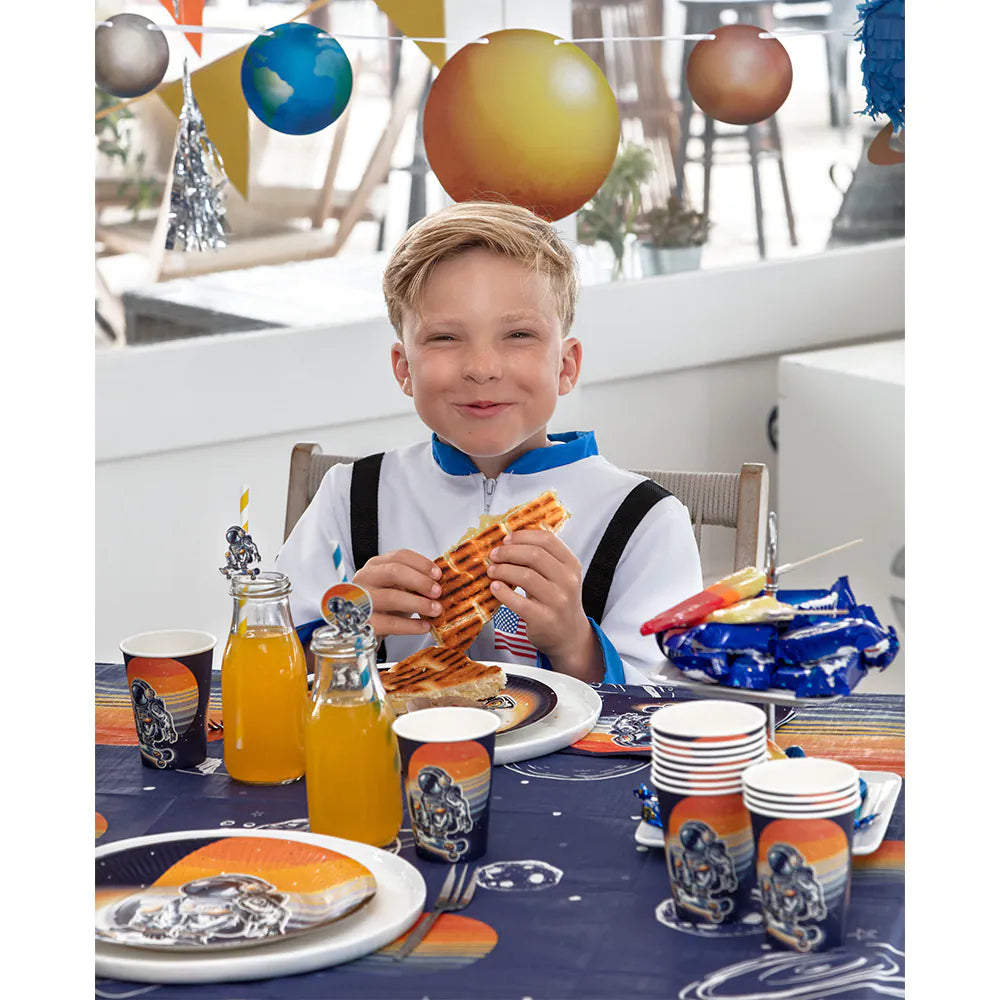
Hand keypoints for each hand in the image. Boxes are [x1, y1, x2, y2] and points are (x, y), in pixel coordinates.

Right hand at [353, 550, 441, 638]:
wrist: (362, 628)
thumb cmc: (384, 604)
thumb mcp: (396, 587)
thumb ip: (413, 581)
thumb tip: (440, 583)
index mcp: (375, 565)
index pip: (399, 556)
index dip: (422, 564)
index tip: (438, 574)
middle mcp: (365, 579)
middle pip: (394, 572)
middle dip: (421, 581)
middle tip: (438, 592)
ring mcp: (361, 600)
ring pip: (392, 597)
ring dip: (419, 603)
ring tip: (436, 610)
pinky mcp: (364, 623)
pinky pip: (391, 623)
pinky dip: (411, 626)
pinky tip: (425, 626)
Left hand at [486, 530, 602, 681]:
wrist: (569, 635)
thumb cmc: (558, 601)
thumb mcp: (559, 576)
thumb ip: (542, 559)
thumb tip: (509, 541)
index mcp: (571, 565)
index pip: (547, 540)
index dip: (523, 536)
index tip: (507, 539)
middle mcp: (568, 581)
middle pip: (535, 555)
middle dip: (509, 551)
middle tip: (494, 555)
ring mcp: (558, 601)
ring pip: (526, 576)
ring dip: (503, 570)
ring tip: (492, 571)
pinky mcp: (544, 619)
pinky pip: (519, 602)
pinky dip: (503, 593)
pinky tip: (495, 588)